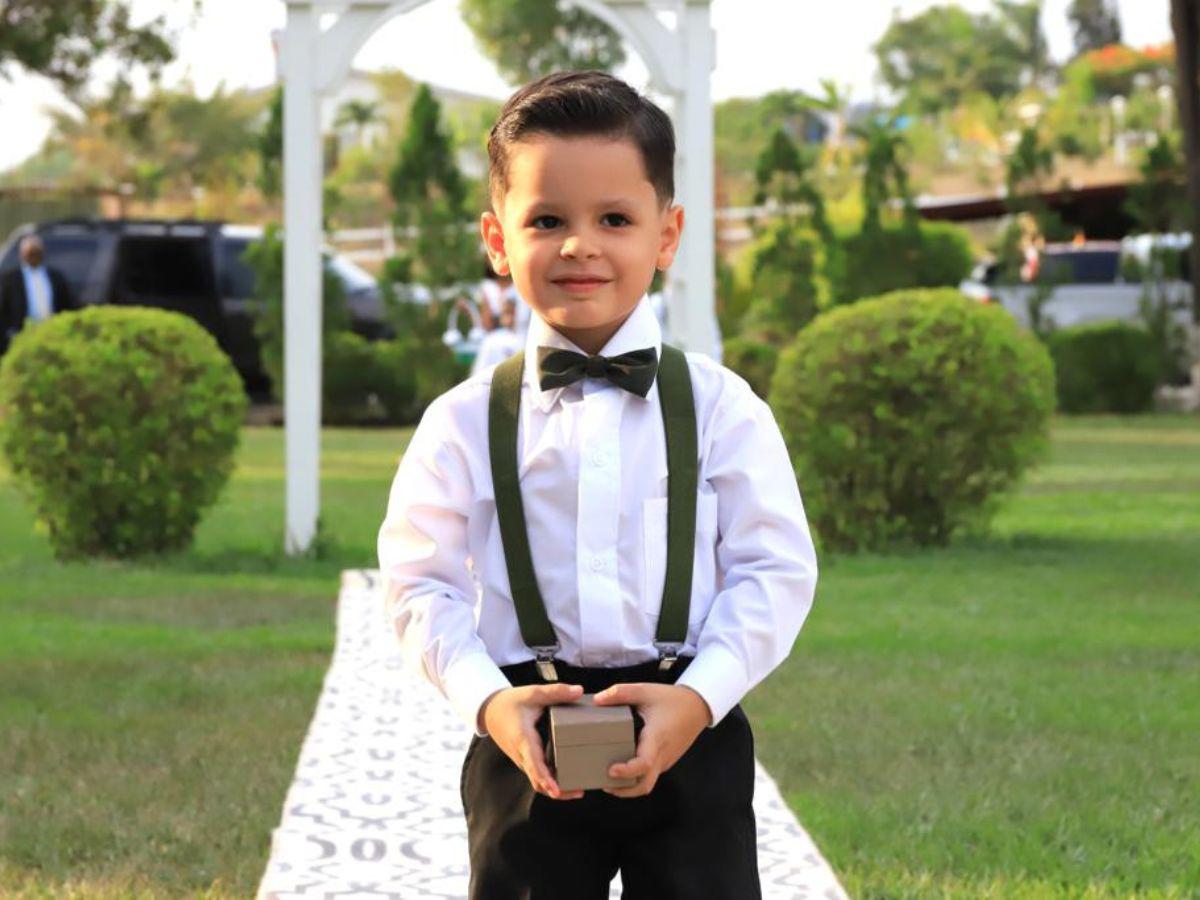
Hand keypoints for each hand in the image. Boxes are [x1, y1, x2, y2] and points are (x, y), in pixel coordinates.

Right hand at [480, 683, 585, 800]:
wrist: (490, 710)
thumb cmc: (511, 702)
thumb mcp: (533, 693)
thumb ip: (556, 692)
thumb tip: (579, 691)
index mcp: (523, 739)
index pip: (534, 764)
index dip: (545, 778)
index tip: (557, 790)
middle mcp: (522, 754)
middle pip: (538, 780)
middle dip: (558, 790)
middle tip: (580, 792)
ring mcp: (523, 760)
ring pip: (538, 781)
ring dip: (556, 787)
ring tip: (579, 789)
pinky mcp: (525, 760)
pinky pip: (537, 775)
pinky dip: (551, 780)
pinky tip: (568, 778)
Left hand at [593, 683, 711, 797]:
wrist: (697, 707)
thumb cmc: (672, 699)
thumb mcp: (645, 690)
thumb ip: (620, 693)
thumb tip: (597, 700)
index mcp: (656, 738)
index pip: (644, 763)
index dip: (627, 771)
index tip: (611, 770)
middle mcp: (662, 754)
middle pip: (644, 786)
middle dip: (623, 789)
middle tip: (604, 781)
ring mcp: (665, 760)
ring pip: (647, 783)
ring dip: (628, 786)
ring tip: (609, 778)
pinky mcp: (665, 761)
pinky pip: (650, 775)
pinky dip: (636, 777)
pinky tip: (623, 767)